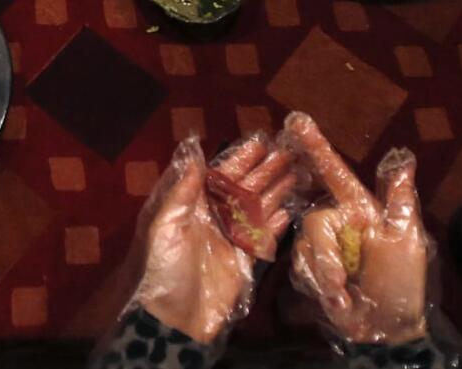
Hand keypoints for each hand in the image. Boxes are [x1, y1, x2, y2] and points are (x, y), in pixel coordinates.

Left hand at [132, 134, 297, 343]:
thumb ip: (181, 192)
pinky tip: (293, 207)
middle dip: (264, 170)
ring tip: (297, 172)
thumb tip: (194, 155)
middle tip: (288, 152)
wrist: (174, 319)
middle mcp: (213, 217)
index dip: (239, 159)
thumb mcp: (163, 227)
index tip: (260, 142)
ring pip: (257, 207)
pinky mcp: (245, 260)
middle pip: (242, 188)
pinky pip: (264, 236)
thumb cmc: (163, 269)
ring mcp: (230, 238)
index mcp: (190, 206)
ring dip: (276, 190)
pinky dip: (278, 222)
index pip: (218, 175)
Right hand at [287, 113, 428, 344]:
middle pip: (314, 221)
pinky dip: (317, 286)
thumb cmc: (402, 284)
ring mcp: (323, 247)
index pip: (335, 172)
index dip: (316, 146)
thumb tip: (404, 155)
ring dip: (324, 276)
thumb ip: (399, 199)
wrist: (387, 331)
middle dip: (324, 255)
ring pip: (304, 247)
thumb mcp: (408, 240)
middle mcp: (338, 223)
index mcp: (361, 210)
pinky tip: (337, 300)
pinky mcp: (310, 269)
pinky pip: (299, 267)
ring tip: (345, 296)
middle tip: (342, 282)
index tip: (297, 120)